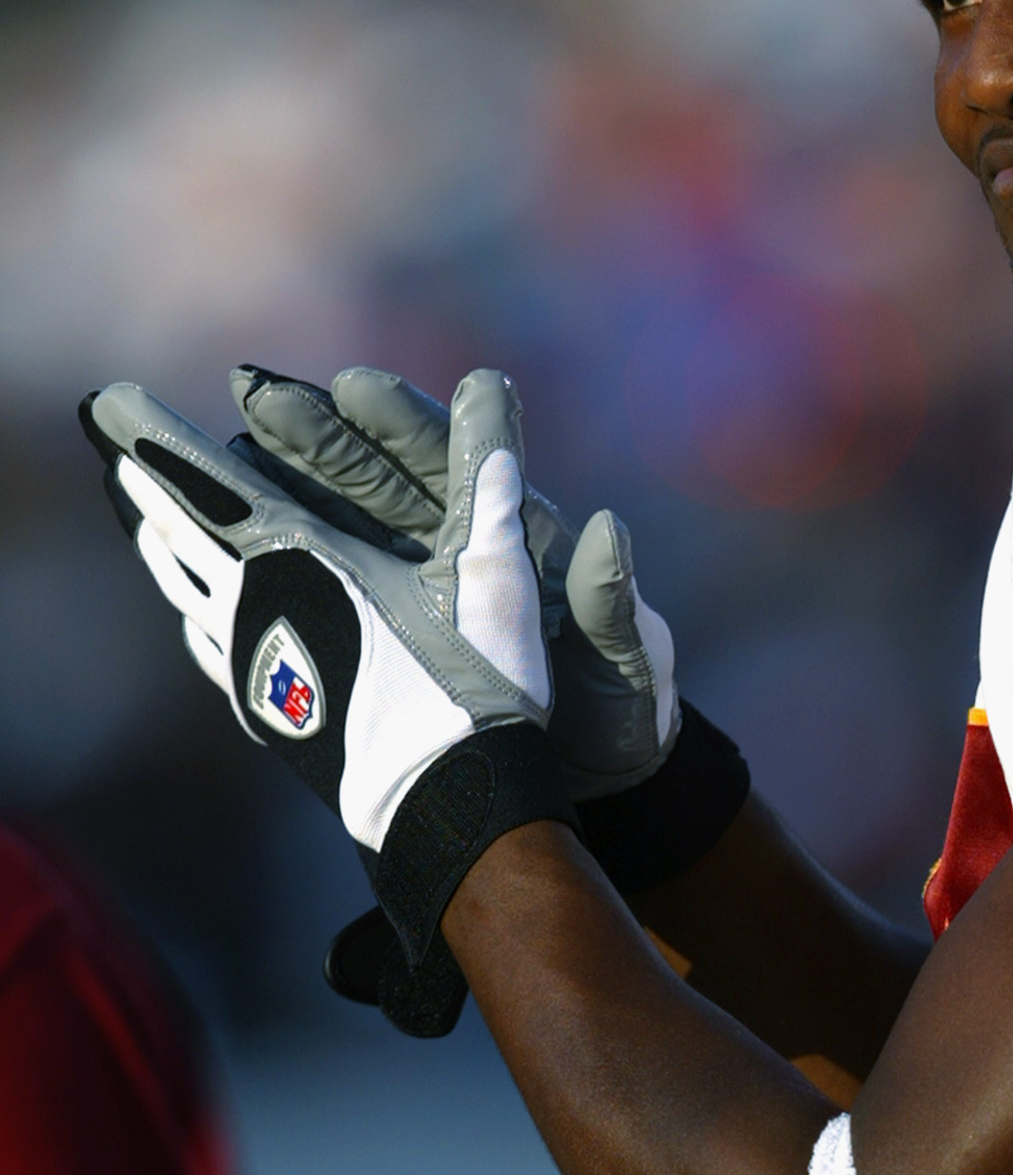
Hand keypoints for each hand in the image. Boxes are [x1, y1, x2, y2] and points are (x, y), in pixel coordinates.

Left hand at [84, 368, 571, 976]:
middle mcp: (257, 611)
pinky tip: (196, 622)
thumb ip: (486, 475)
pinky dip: (196, 618)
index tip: (113, 406)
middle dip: (151, 491)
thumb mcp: (492, 572)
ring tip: (147, 528)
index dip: (157, 441)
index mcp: (299, 563)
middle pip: (184, 539)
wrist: (448, 806)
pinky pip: (214, 652)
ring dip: (166, 555)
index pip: (206, 484)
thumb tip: (494, 380)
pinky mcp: (270, 716)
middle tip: (116, 457)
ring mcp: (256, 669)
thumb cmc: (470, 685)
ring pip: (190, 596)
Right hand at [231, 364, 680, 804]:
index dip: (403, 424)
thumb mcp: (628, 662)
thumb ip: (609, 602)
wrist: (603, 786)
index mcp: (519, 544)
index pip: (455, 467)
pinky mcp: (392, 644)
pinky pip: (330, 595)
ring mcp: (420, 601)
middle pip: (378, 484)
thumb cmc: (625, 716)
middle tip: (255, 398)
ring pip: (341, 531)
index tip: (353, 388)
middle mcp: (462, 559)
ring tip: (223, 456)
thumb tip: (607, 528)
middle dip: (318, 439)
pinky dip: (284, 570)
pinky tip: (229, 551)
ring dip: (284, 491)